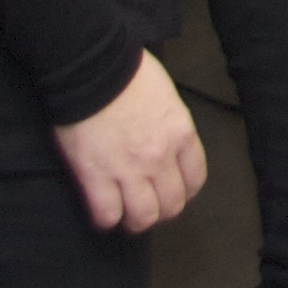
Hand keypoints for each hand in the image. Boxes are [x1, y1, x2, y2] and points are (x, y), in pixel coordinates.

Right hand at [53, 50, 206, 233]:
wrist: (92, 67)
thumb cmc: (127, 71)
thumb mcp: (165, 95)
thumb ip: (169, 124)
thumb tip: (163, 140)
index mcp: (180, 133)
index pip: (196, 178)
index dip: (184, 190)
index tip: (173, 189)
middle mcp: (160, 157)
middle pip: (172, 204)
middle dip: (161, 209)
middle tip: (148, 204)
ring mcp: (129, 169)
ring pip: (143, 216)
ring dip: (136, 219)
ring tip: (126, 213)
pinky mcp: (96, 176)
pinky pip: (107, 214)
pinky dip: (106, 218)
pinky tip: (103, 209)